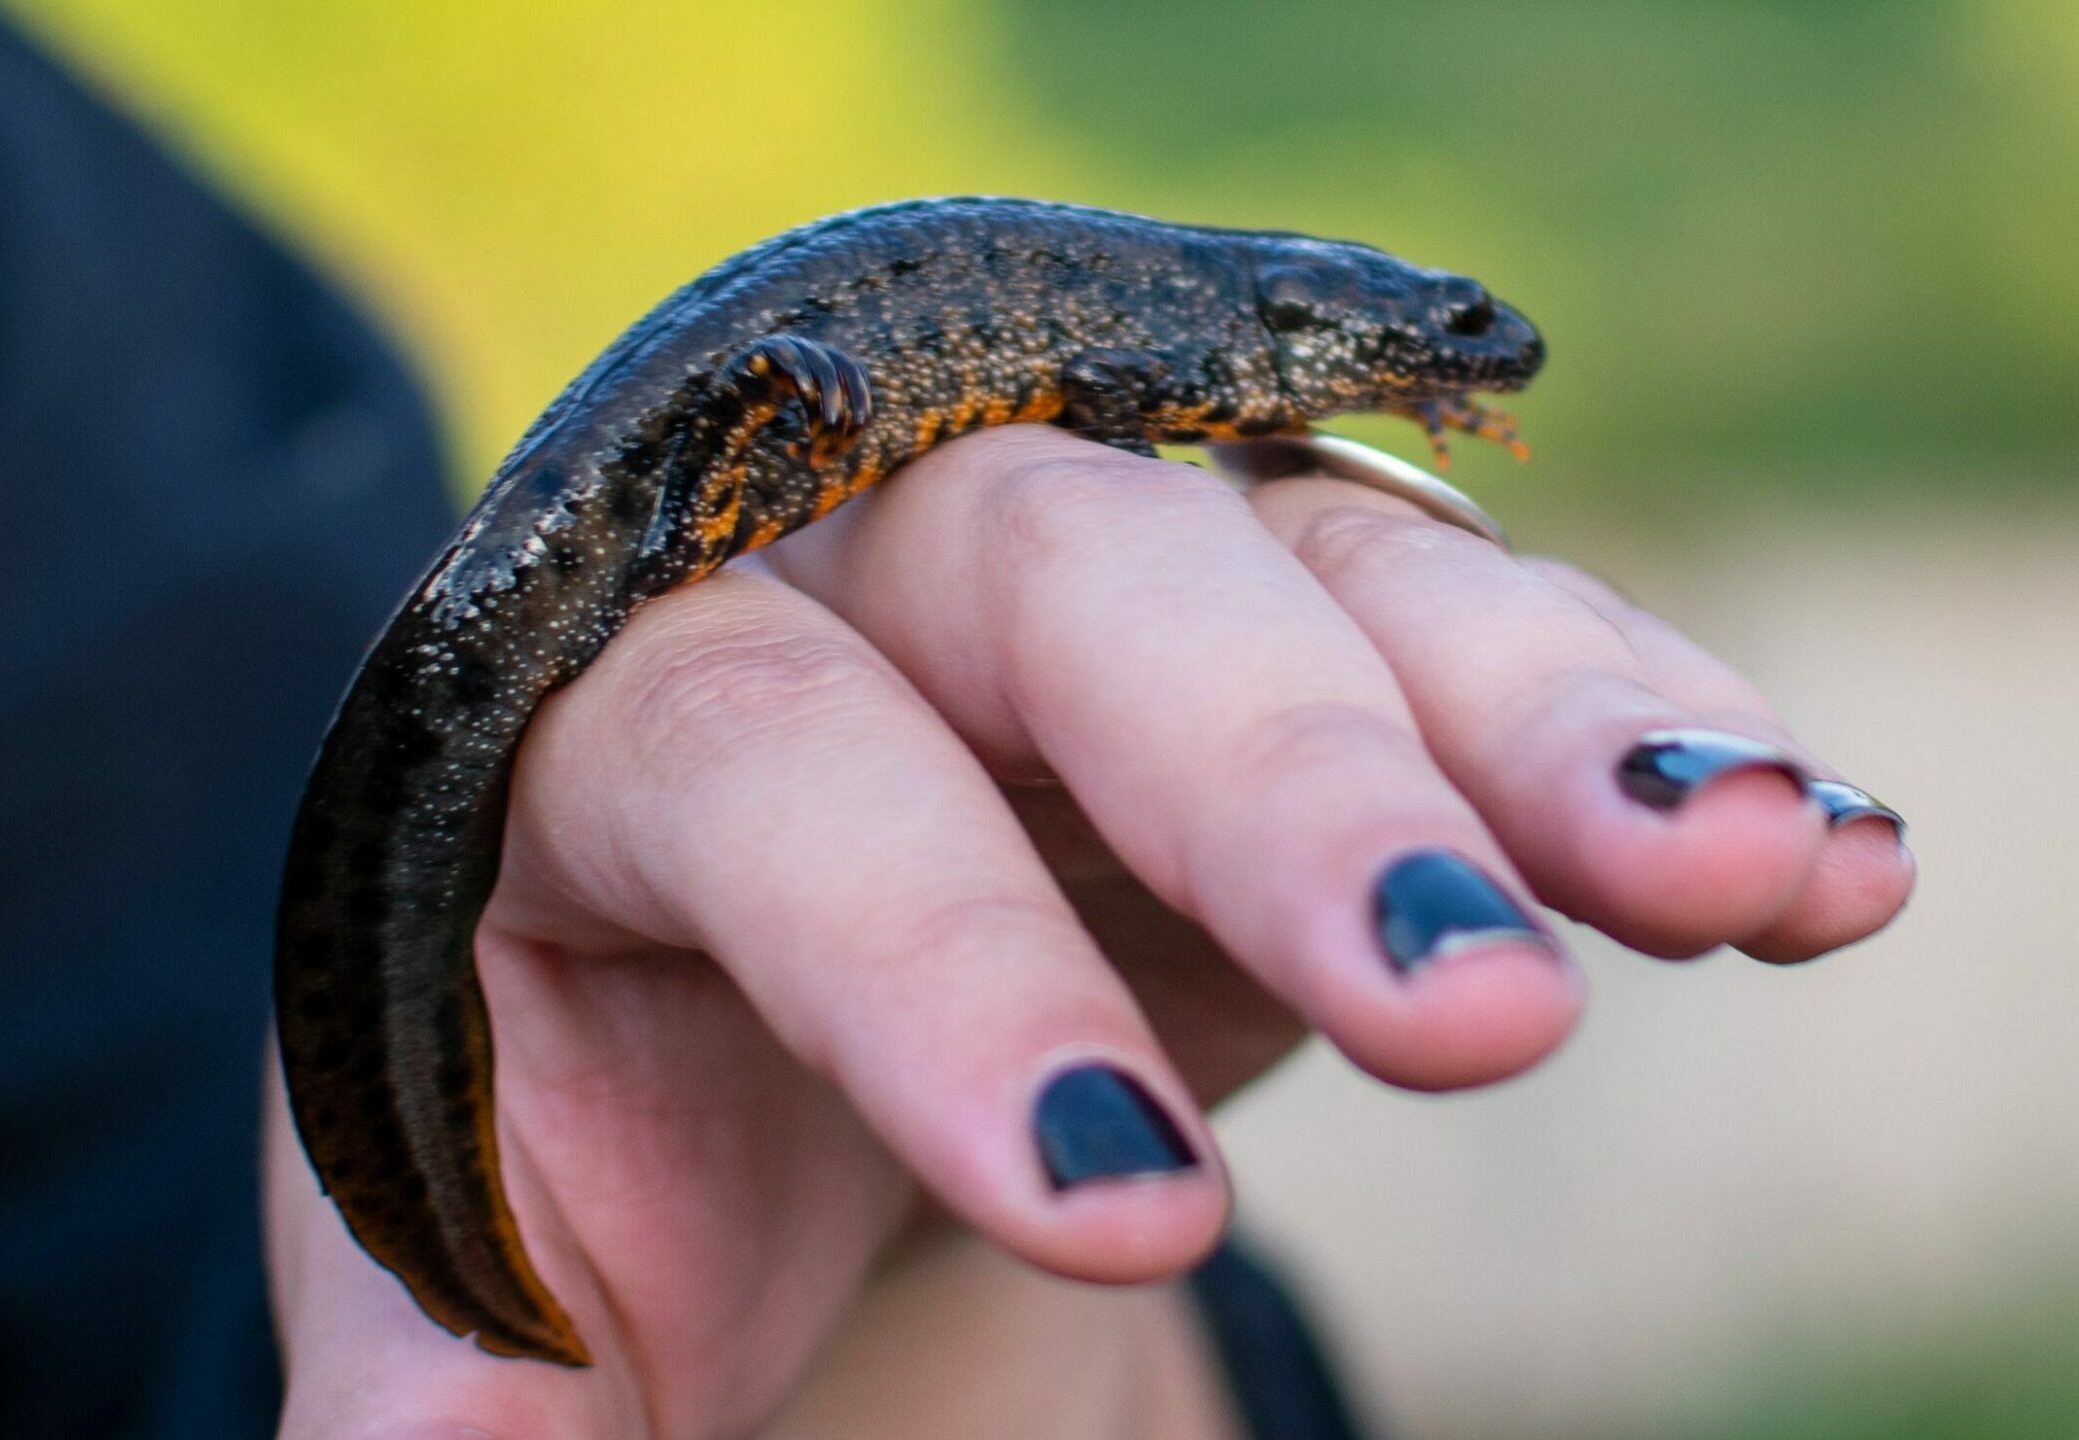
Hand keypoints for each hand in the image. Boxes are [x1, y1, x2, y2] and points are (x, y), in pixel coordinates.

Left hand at [266, 426, 1911, 1438]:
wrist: (704, 975)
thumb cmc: (580, 1107)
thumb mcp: (493, 1238)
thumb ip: (466, 1364)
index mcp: (587, 713)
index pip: (760, 762)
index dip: (934, 957)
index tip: (1123, 1201)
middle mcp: (838, 577)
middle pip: (1050, 567)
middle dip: (1275, 776)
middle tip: (1482, 1014)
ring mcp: (1069, 578)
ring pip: (1302, 550)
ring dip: (1530, 707)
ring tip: (1744, 860)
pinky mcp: (1261, 622)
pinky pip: (1461, 610)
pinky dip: (1622, 714)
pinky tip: (1801, 852)